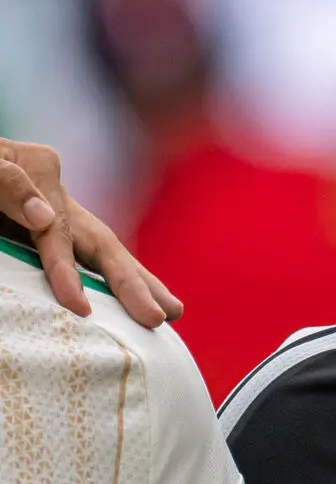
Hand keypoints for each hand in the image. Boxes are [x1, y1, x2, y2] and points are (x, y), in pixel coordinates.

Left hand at [0, 138, 181, 327]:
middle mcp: (55, 190)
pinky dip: (112, 280)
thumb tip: (44, 218)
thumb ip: (4, 181)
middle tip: (162, 317)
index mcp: (36, 167)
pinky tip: (136, 301)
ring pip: (103, 249)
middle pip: (101, 239)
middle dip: (134, 281)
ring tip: (172, 313)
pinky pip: (84, 255)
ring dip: (137, 284)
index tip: (78, 306)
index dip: (65, 267)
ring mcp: (55, 208)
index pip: (55, 224)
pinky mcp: (42, 227)